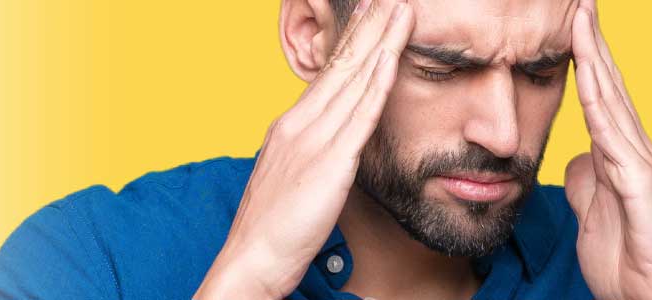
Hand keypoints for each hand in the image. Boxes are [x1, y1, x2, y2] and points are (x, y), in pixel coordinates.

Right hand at [195, 1, 412, 297]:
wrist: (252, 258)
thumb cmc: (274, 227)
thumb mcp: (294, 176)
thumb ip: (313, 151)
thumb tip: (333, 138)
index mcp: (291, 124)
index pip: (328, 72)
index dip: (353, 40)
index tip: (371, 13)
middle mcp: (299, 123)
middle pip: (342, 65)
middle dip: (369, 27)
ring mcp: (313, 140)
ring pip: (354, 80)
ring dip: (380, 41)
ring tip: (400, 10)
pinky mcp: (329, 163)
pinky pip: (359, 116)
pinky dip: (377, 83)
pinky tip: (390, 57)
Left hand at [563, 2, 651, 298]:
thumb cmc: (630, 260)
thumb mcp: (594, 213)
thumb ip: (588, 181)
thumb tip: (578, 158)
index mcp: (620, 155)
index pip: (599, 95)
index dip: (585, 57)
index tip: (571, 21)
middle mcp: (634, 149)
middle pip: (608, 84)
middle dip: (592, 40)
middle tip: (580, 1)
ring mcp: (639, 162)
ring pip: (611, 98)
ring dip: (595, 57)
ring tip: (581, 17)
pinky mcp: (641, 182)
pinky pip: (613, 135)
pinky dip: (599, 103)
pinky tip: (588, 77)